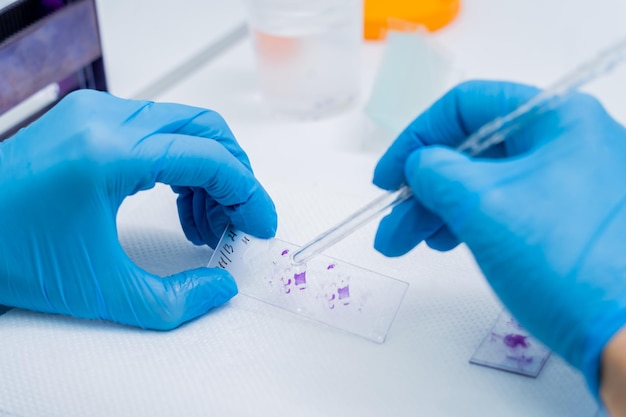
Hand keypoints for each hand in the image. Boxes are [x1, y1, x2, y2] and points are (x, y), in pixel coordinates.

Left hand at [0, 90, 276, 328]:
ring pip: (184, 128)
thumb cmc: (6, 252)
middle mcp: (104, 120)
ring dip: (209, 173)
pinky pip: (158, 132)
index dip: (248, 193)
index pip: (209, 157)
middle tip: (238, 223)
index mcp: (108, 154)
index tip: (260, 223)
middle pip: (205, 130)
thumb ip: (173, 301)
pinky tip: (178, 204)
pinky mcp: (89, 121)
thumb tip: (218, 289)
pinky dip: (181, 165)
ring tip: (204, 225)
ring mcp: (95, 114)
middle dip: (234, 177)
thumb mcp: (98, 291)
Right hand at [373, 80, 625, 397]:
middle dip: (422, 187)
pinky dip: (467, 221)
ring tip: (407, 243)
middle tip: (392, 223)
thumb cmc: (567, 261)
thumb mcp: (482, 205)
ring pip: (484, 181)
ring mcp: (569, 181)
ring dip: (438, 208)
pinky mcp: (566, 218)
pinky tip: (445, 241)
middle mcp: (566, 142)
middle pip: (473, 149)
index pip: (466, 105)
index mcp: (556, 118)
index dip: (416, 138)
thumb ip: (436, 172)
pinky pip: (503, 205)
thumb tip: (418, 164)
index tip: (388, 177)